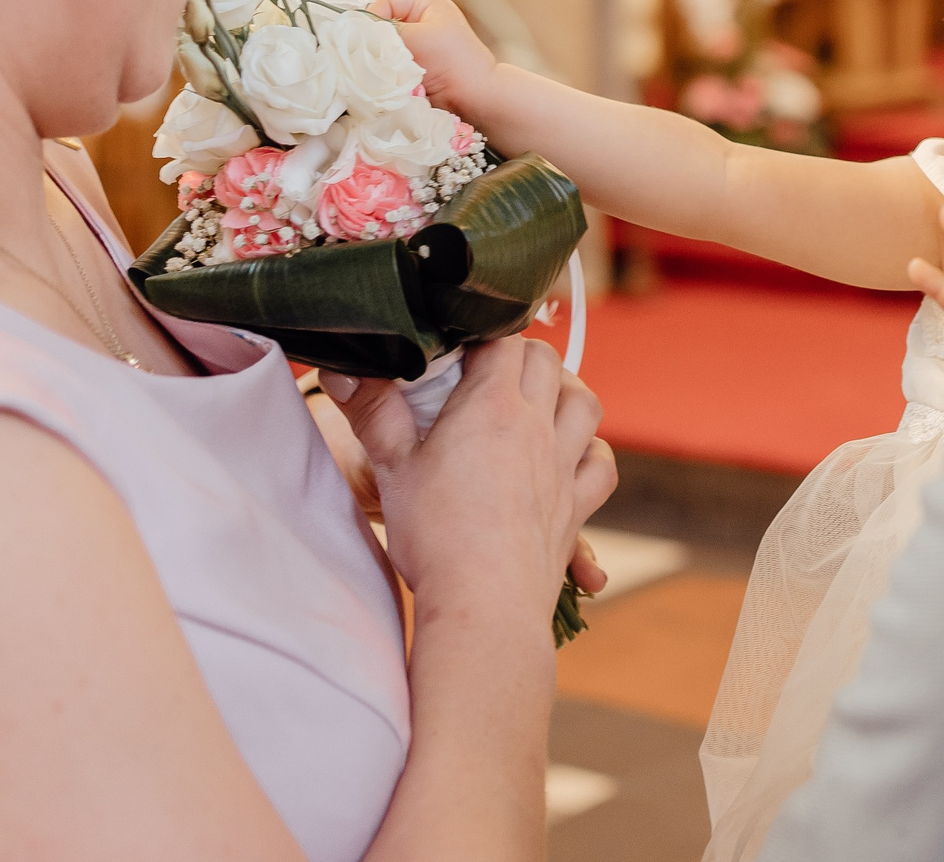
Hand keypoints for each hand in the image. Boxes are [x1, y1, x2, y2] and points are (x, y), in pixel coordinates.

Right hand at [320, 339, 617, 624]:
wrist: (484, 606)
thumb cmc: (435, 536)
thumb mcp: (391, 468)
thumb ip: (372, 411)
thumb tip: (341, 369)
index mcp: (494, 406)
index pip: (505, 341)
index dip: (484, 336)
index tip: (461, 349)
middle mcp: (539, 427)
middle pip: (548, 363)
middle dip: (524, 356)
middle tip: (493, 370)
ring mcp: (564, 465)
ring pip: (585, 404)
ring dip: (566, 392)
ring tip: (540, 400)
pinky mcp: (577, 506)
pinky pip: (602, 463)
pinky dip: (591, 451)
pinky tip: (572, 456)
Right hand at [369, 0, 500, 118]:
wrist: (475, 100)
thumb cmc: (454, 63)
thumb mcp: (419, 39)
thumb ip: (386, 32)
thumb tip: (359, 31)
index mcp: (428, 7)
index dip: (375, 12)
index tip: (368, 33)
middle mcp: (422, 23)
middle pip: (384, 22)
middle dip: (376, 36)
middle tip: (371, 51)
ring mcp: (416, 47)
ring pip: (383, 45)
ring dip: (380, 56)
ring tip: (380, 67)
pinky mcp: (411, 69)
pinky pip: (388, 64)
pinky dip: (384, 71)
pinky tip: (385, 79)